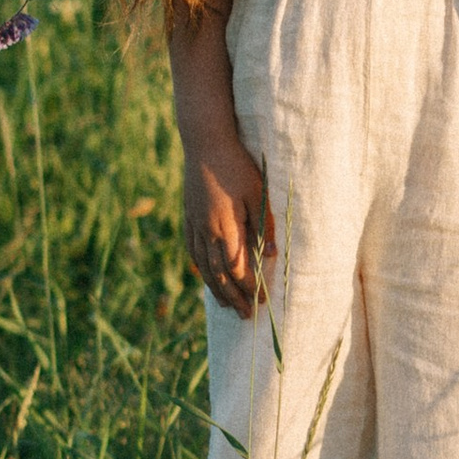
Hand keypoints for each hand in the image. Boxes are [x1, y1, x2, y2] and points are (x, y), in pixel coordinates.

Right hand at [184, 135, 271, 314]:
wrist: (204, 143)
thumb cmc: (236, 166)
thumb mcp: (257, 193)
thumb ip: (263, 224)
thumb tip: (269, 255)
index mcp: (224, 227)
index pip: (235, 268)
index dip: (247, 287)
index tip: (260, 301)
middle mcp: (206, 231)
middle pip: (218, 274)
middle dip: (232, 296)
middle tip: (245, 315)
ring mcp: (194, 225)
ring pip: (203, 266)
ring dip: (215, 288)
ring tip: (225, 305)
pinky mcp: (189, 217)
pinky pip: (193, 251)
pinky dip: (201, 269)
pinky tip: (207, 276)